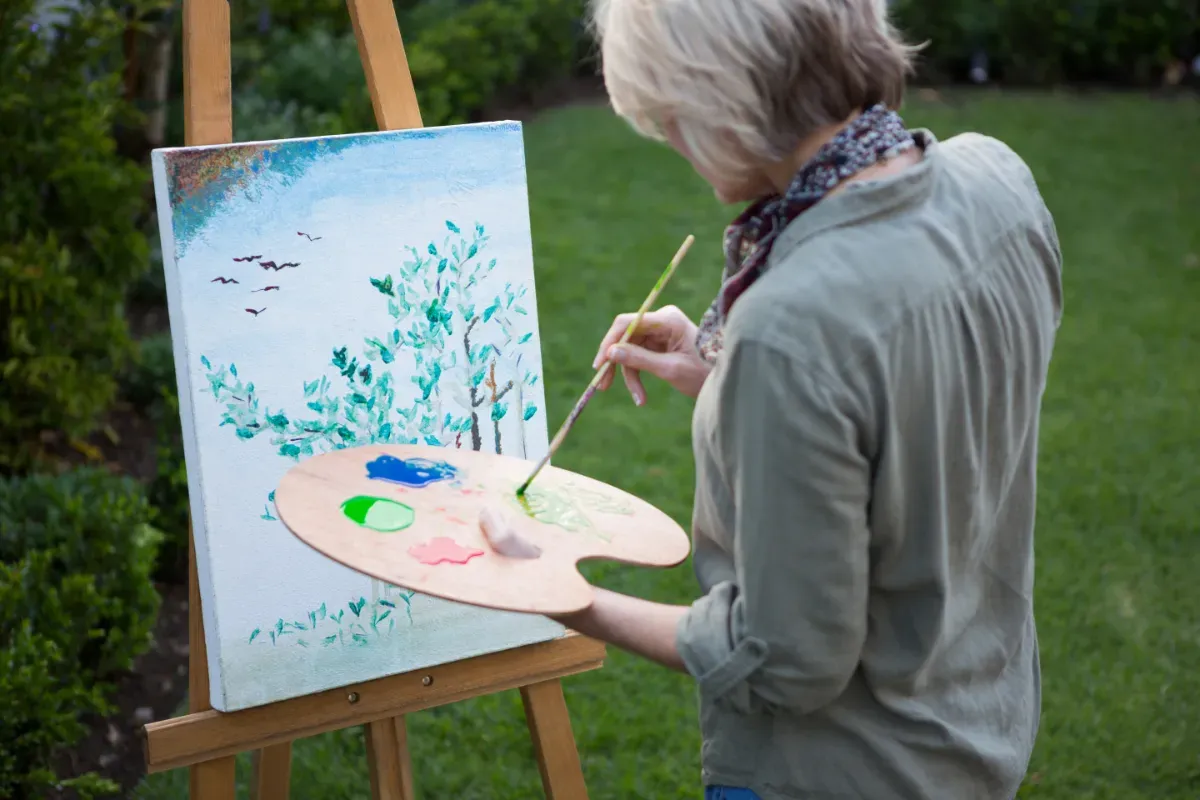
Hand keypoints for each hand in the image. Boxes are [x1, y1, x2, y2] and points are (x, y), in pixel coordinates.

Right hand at [592, 305, 710, 402]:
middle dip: (616, 363)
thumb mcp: (670, 369)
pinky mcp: (660, 344)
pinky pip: (639, 357)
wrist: (725, 378)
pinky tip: (641, 397)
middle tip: (602, 385)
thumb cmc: (704, 372)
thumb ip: (640, 360)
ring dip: (630, 375)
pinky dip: (638, 376)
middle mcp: (661, 320)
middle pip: (625, 337)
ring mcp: (661, 331)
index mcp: (667, 319)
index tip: (599, 365)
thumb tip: (610, 353)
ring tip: (638, 399)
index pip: (627, 323)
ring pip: (630, 351)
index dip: (609, 342)